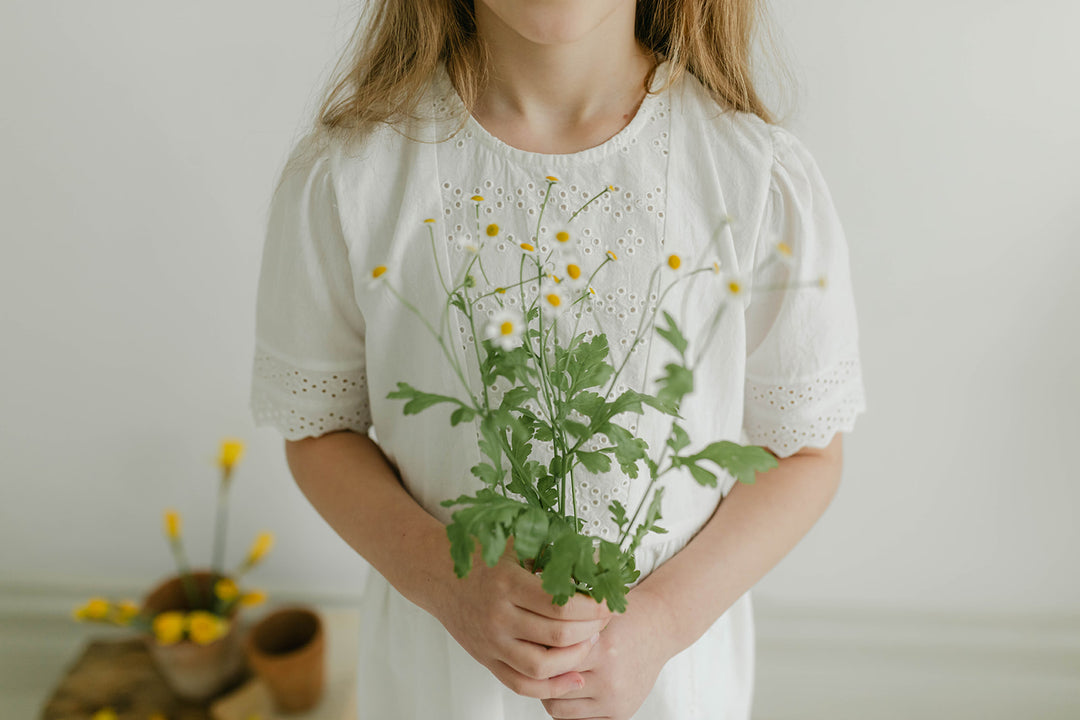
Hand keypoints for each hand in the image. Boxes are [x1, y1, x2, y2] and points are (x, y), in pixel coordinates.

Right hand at [430, 540, 612, 698]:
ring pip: (542, 666)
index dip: (593, 606)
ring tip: (590, 642)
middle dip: (591, 629)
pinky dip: (551, 687)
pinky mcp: (487, 659)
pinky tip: (574, 677)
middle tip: (605, 619)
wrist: (437, 573)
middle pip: (557, 635)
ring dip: (575, 658)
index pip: (561, 605)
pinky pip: (521, 684)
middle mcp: (498, 616)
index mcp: (508, 583)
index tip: (610, 600)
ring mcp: (491, 642)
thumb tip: (601, 562)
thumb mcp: (517, 543)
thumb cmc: (481, 554)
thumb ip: (555, 553)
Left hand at [540, 585, 672, 719]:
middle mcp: (611, 680)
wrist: (658, 628)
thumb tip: (527, 649)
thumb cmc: (623, 618)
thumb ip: (565, 633)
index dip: (535, 654)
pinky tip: (567, 689)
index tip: (528, 646)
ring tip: (551, 676)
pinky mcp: (621, 714)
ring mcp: (616, 701)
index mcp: (604, 650)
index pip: (551, 661)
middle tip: (535, 663)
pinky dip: (566, 708)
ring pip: (559, 709)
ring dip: (549, 694)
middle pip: (552, 689)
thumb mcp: (594, 617)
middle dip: (539, 676)